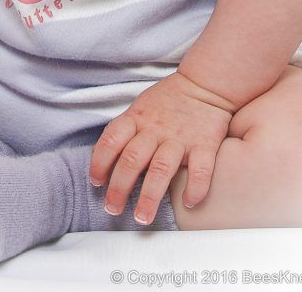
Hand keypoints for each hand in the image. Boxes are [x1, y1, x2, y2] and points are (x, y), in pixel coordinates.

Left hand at [88, 71, 234, 224]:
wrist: (204, 84)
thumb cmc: (168, 100)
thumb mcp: (140, 107)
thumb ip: (126, 130)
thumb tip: (106, 160)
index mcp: (137, 118)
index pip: (111, 140)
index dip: (99, 162)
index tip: (96, 183)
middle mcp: (155, 129)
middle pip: (132, 159)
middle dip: (119, 188)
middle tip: (113, 209)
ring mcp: (180, 138)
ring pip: (161, 169)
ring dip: (150, 196)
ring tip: (142, 218)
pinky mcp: (205, 144)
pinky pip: (201, 170)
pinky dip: (195, 188)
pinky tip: (188, 202)